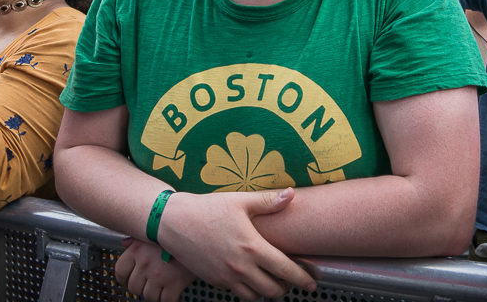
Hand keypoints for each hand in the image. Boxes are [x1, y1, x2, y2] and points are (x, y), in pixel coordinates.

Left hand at [116, 238, 195, 301]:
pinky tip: (175, 293)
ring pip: (148, 296)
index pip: (120, 270)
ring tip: (164, 287)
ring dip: (156, 294)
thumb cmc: (177, 230)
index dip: (123, 279)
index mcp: (137, 250)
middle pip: (134, 287)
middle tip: (151, 283)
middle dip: (142, 287)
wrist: (200, 233)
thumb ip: (137, 238)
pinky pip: (166, 300)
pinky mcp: (175, 283)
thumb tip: (125, 243)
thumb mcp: (153, 230)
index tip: (127, 280)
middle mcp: (145, 263)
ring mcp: (159, 275)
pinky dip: (170, 299)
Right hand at [158, 189, 315, 300]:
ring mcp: (226, 277)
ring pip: (256, 296)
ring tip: (272, 279)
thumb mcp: (239, 201)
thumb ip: (268, 201)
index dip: (302, 279)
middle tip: (292, 279)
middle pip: (273, 290)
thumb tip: (292, 194)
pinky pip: (237, 294)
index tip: (312, 283)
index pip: (286, 270)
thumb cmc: (207, 208)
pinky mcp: (214, 281)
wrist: (173, 222)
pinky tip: (250, 277)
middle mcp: (241, 267)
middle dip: (287, 287)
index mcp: (252, 247)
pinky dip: (248, 290)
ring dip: (267, 291)